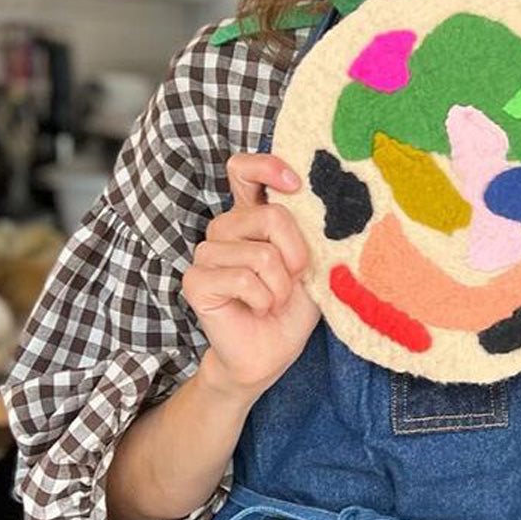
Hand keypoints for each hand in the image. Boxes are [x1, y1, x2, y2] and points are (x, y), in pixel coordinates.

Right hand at [182, 153, 319, 403]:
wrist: (271, 353)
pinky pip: (242, 278)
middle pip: (270, 216)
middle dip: (296, 254)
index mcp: (251, 215)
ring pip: (260, 254)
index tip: (295, 183)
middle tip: (295, 279)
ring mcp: (207, 253)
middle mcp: (226, 228)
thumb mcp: (311, 264)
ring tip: (274, 300)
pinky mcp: (196, 281)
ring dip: (280, 286)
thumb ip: (308, 230)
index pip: (245, 170)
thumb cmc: (291, 307)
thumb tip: (324, 200)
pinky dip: (262, 298)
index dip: (267, 166)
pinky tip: (257, 309)